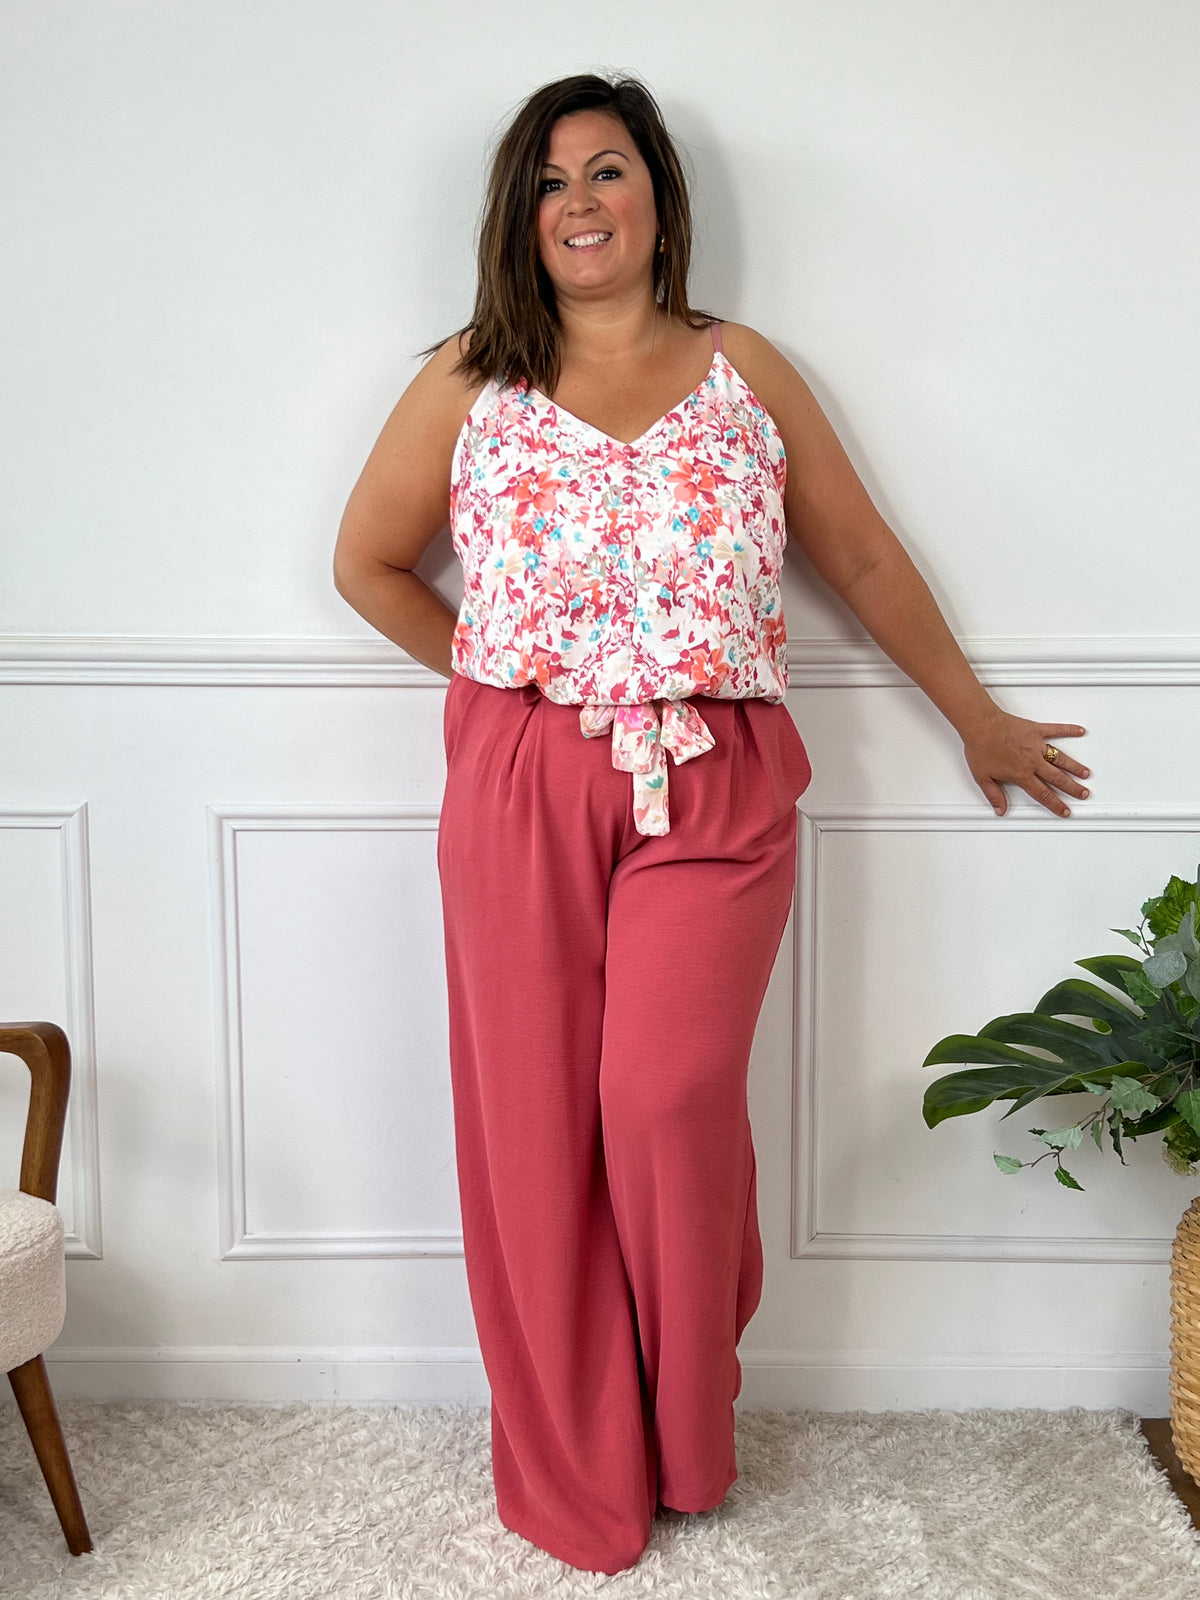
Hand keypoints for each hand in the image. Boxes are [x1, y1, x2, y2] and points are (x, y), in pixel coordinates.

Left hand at [960, 706, 1089, 817]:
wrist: (981, 725)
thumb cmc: (980, 748)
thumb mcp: (983, 778)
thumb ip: (994, 795)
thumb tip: (1000, 809)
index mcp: (1021, 774)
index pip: (1042, 794)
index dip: (1055, 804)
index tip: (1065, 810)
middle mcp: (1033, 761)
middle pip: (1057, 778)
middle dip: (1072, 788)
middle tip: (1083, 794)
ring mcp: (1036, 745)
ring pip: (1060, 758)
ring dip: (1074, 767)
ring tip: (1085, 773)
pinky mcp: (1036, 730)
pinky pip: (1056, 730)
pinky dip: (1068, 730)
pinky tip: (1080, 731)